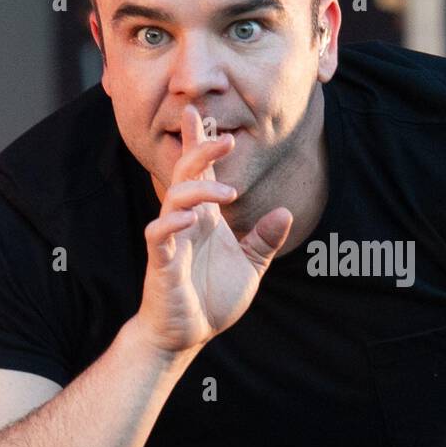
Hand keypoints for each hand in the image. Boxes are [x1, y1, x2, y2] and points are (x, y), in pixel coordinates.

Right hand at [135, 105, 293, 354]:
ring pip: (174, 198)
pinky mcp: (161, 262)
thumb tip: (285, 212)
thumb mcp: (250, 267)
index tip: (201, 112)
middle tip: (225, 139)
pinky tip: (189, 218)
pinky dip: (171, 223)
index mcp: (205, 218)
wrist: (187, 333)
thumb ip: (265, 240)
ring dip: (200, 189)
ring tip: (228, 192)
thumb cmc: (211, 298)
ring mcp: (172, 240)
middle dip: (201, 151)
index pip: (201, 172)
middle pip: (187, 174)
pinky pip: (159, 235)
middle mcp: (186, 221)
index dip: (200, 143)